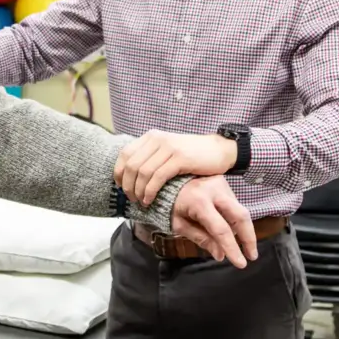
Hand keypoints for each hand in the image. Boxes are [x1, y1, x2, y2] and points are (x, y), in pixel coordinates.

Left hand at [115, 130, 236, 204]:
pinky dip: (150, 191)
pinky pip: (157, 177)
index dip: (119, 173)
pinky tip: (150, 200)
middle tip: (131, 199)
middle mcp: (157, 139)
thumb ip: (151, 158)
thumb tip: (131, 176)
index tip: (121, 187)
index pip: (125, 154)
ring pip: (142, 172)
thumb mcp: (168, 151)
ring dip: (138, 191)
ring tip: (141, 202)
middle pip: (131, 165)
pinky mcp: (179, 158)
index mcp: (151, 137)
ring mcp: (168, 147)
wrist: (219, 150)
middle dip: (127, 185)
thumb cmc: (193, 155)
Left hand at [170, 176, 256, 267]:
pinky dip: (234, 218)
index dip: (232, 248)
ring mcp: (220, 183)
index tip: (241, 264)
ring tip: (237, 244)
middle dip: (249, 238)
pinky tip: (229, 228)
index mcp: (199, 201)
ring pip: (239, 209)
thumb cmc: (169, 204)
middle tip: (252, 256)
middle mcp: (214, 189)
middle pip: (241, 215)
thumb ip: (201, 238)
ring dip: (242, 229)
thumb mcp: (179, 224)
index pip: (221, 229)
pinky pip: (234, 203)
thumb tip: (221, 255)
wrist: (166, 179)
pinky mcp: (223, 181)